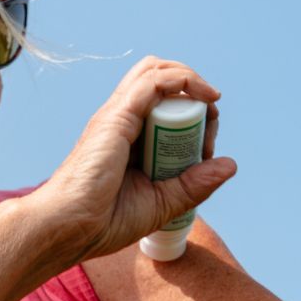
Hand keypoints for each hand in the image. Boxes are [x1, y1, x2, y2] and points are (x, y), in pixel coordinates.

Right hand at [29, 56, 236, 261]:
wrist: (70, 228)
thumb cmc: (104, 222)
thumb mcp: (163, 202)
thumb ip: (194, 184)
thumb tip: (229, 164)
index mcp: (129, 139)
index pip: (166, 108)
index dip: (195, 118)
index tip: (207, 148)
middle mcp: (122, 121)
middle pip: (162, 82)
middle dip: (194, 93)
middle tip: (209, 121)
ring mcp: (118, 115)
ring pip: (158, 72)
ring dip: (191, 80)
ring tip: (209, 101)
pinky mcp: (117, 115)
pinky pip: (154, 81)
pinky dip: (183, 79)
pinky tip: (205, 95)